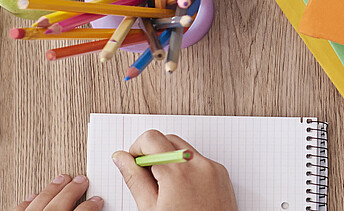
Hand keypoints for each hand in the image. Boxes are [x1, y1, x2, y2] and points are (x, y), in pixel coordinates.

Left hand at [15, 174, 102, 210]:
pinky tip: (33, 196)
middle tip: (81, 180)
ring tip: (61, 179)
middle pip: (61, 203)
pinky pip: (20, 209)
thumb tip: (94, 209)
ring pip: (40, 202)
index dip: (91, 205)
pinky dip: (27, 202)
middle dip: (72, 190)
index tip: (97, 200)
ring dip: (52, 189)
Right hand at [113, 130, 236, 210]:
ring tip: (166, 189)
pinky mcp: (222, 174)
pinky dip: (187, 168)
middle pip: (167, 140)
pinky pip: (199, 160)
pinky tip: (183, 191)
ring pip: (184, 149)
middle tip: (148, 179)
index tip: (134, 165)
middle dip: (153, 154)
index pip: (150, 139)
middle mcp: (199, 165)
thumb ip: (134, 179)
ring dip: (170, 160)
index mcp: (178, 172)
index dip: (137, 150)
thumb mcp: (151, 208)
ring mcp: (213, 169)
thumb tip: (121, 158)